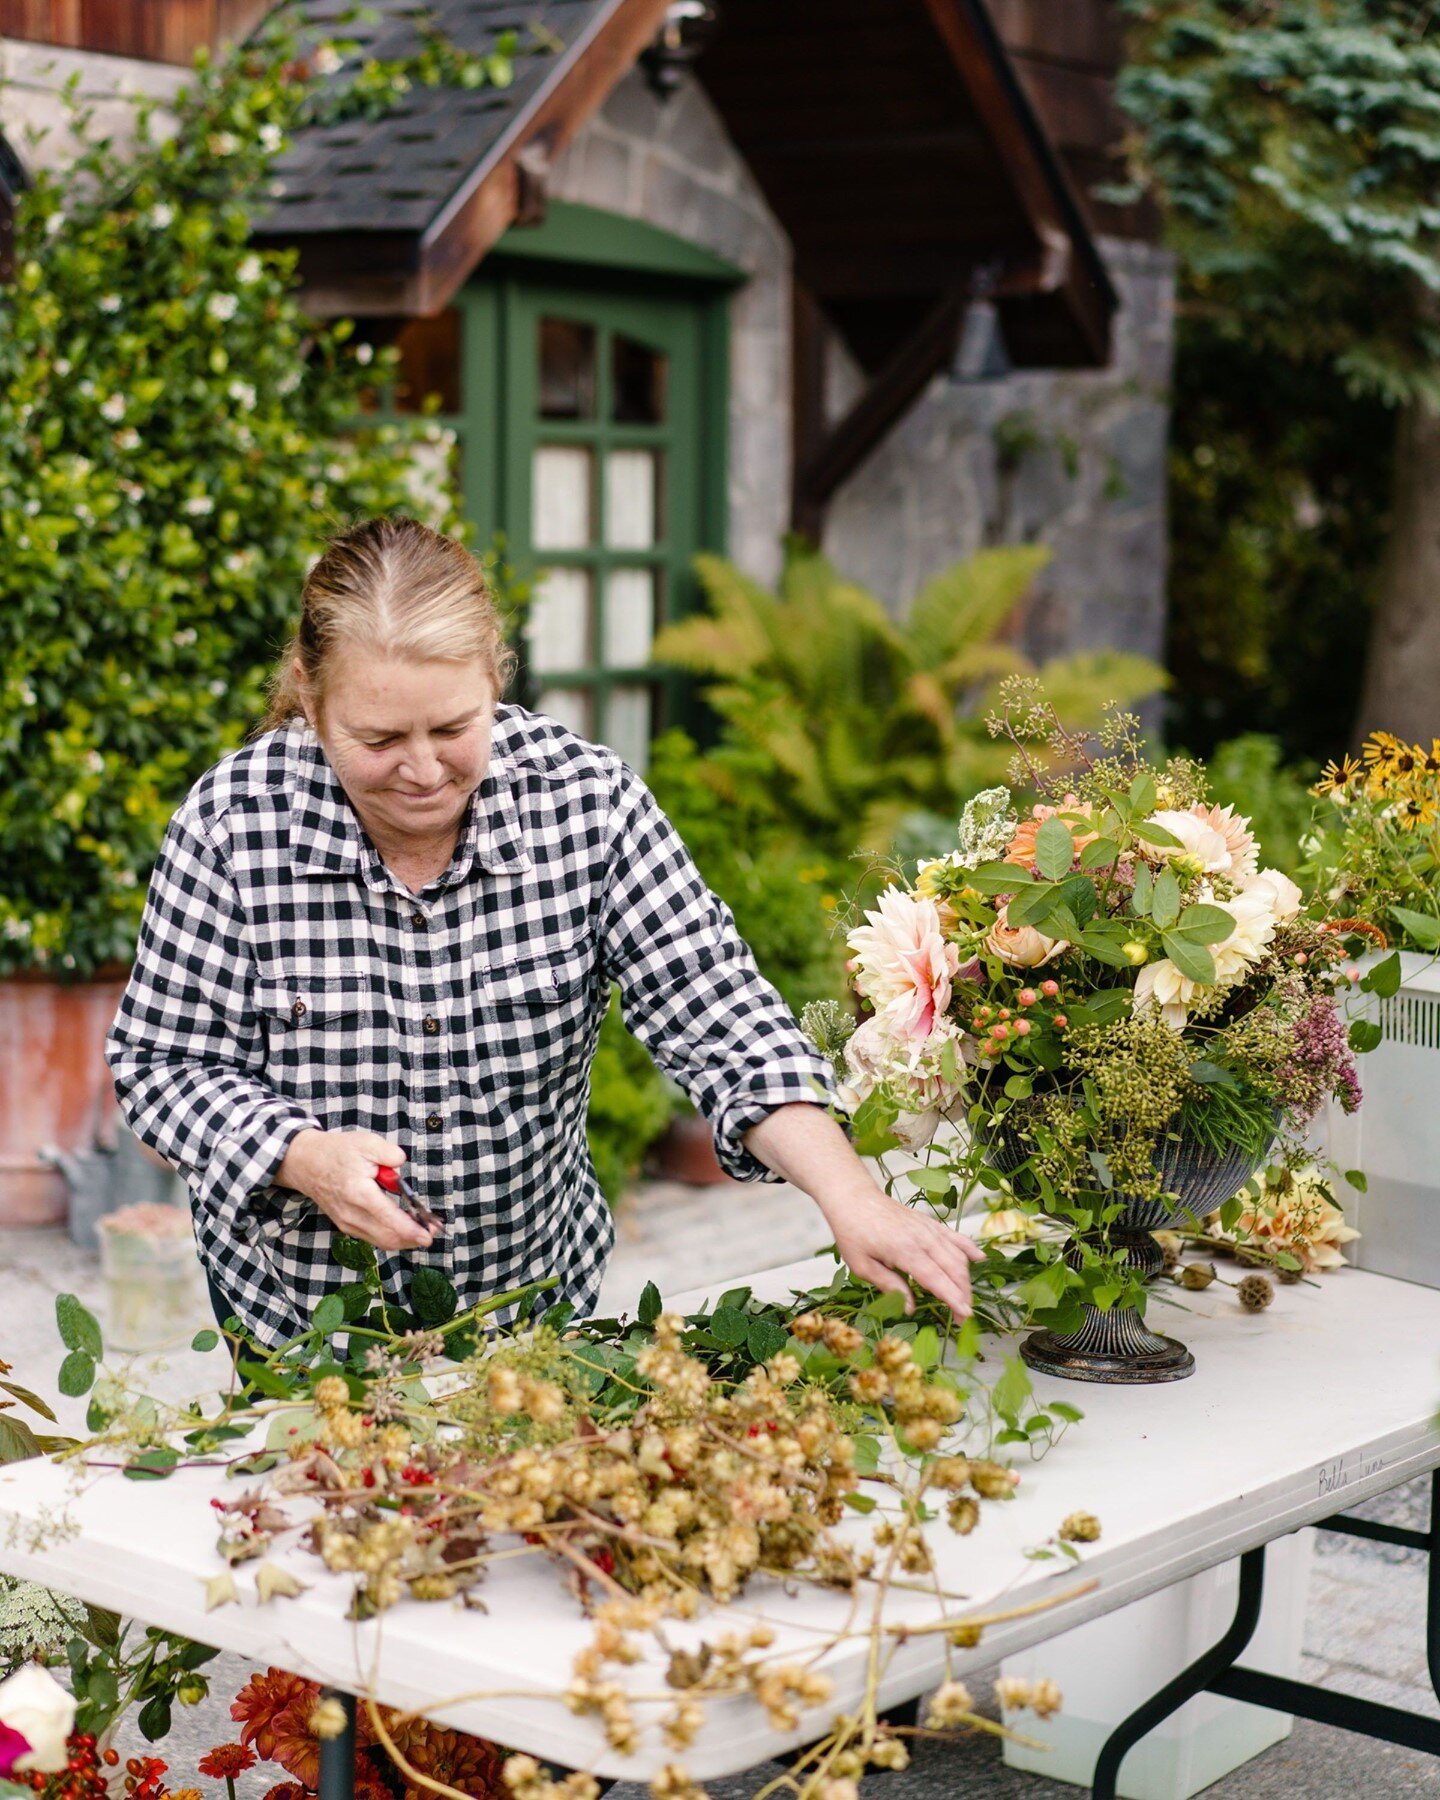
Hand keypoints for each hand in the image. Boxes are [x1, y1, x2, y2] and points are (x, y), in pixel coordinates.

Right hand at [276, 1128, 435, 1252]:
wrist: (305, 1163)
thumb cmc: (337, 1152)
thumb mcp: (365, 1142)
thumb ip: (389, 1153)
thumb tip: (401, 1165)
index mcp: (358, 1193)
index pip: (389, 1219)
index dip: (411, 1230)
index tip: (428, 1234)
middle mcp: (352, 1214)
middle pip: (387, 1237)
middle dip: (413, 1238)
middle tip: (432, 1232)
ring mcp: (347, 1223)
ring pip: (380, 1241)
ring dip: (403, 1240)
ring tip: (423, 1230)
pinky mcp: (346, 1225)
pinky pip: (372, 1237)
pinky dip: (390, 1237)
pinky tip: (404, 1228)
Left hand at [818, 1184, 982, 1323]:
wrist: (854, 1199)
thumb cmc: (853, 1233)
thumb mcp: (862, 1266)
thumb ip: (889, 1286)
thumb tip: (910, 1308)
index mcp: (904, 1250)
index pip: (936, 1279)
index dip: (952, 1298)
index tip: (964, 1315)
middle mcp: (922, 1238)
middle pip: (953, 1269)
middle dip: (963, 1294)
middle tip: (963, 1316)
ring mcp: (928, 1228)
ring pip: (958, 1255)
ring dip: (965, 1278)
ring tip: (965, 1299)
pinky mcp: (930, 1223)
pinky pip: (955, 1236)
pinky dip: (969, 1248)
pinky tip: (979, 1259)